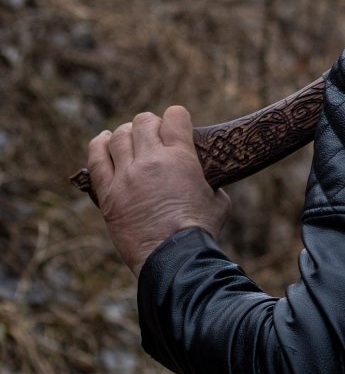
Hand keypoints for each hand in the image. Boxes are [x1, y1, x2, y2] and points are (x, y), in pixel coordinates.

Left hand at [88, 105, 231, 277]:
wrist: (174, 257)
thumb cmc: (201, 230)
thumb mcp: (218, 199)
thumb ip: (209, 182)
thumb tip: (207, 182)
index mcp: (181, 157)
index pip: (175, 116)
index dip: (177, 117)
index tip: (177, 124)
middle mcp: (151, 160)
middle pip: (143, 122)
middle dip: (151, 124)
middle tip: (154, 133)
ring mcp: (126, 176)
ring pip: (119, 137)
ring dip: (127, 133)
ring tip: (130, 137)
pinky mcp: (108, 195)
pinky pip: (96, 159)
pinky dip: (99, 145)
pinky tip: (104, 141)